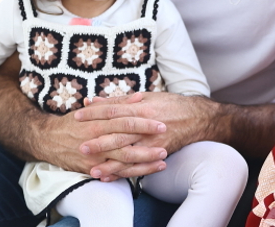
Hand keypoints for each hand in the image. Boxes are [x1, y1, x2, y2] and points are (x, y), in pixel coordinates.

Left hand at [74, 91, 217, 180]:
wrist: (196, 117)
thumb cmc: (169, 104)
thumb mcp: (146, 97)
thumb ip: (120, 100)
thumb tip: (94, 100)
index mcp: (141, 107)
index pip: (113, 110)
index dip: (95, 113)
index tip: (78, 116)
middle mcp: (146, 125)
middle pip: (119, 134)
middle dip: (99, 141)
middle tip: (81, 147)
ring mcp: (153, 141)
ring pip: (128, 153)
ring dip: (110, 163)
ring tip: (92, 169)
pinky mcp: (159, 152)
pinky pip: (140, 165)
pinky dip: (124, 173)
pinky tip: (110, 176)